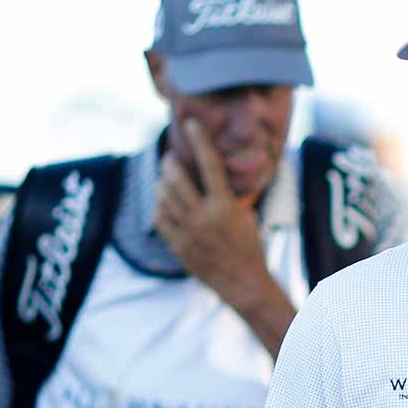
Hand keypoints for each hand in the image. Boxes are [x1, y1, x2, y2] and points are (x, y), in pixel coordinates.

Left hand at [155, 119, 272, 311]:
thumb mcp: (245, 215)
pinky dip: (160, 207)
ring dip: (162, 184)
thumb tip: (216, 171)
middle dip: (170, 163)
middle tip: (170, 157)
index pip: (210, 165)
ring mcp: (188, 233)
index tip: (191, 124)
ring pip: (163, 197)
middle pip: (176, 179)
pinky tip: (166, 206)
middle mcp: (204, 218)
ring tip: (167, 180)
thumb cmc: (248, 246)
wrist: (242, 283)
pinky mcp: (178, 247)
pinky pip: (159, 218)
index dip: (199, 141)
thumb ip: (228, 194)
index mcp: (225, 207)